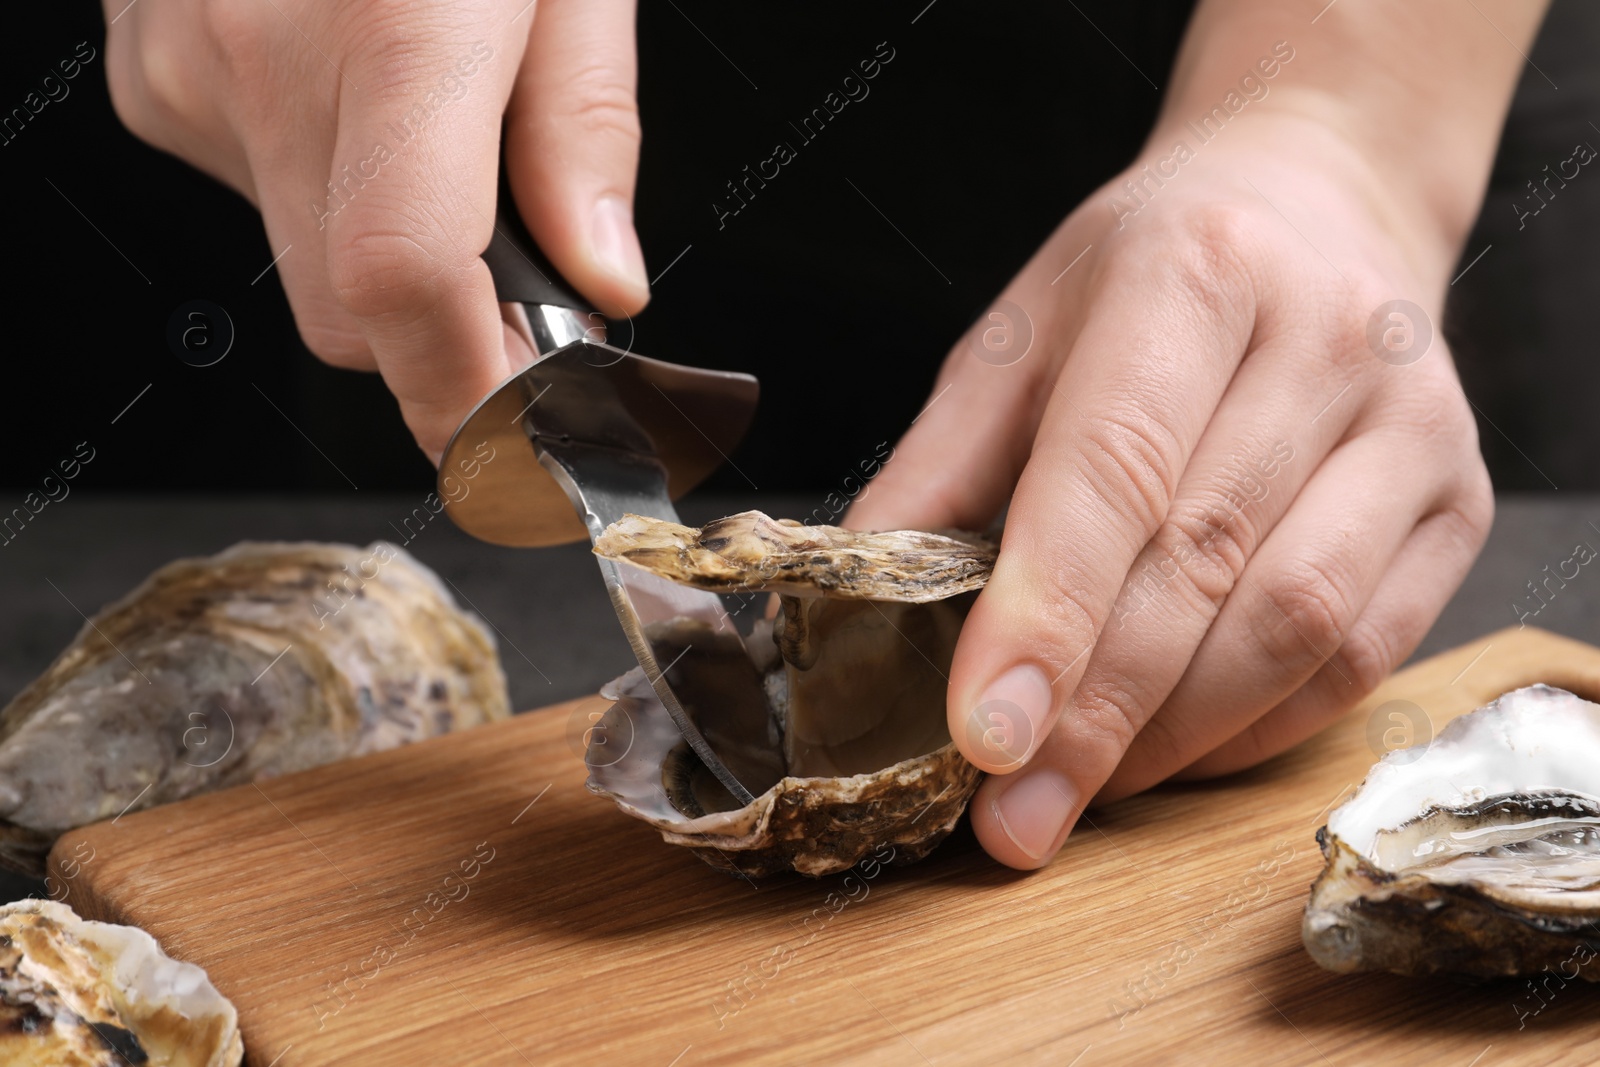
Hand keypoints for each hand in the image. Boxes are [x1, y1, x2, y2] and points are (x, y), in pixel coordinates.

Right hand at [104, 0, 649, 459]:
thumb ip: (584, 130)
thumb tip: (600, 282)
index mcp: (396, 28)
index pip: (407, 283)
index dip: (463, 399)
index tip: (519, 455)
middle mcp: (267, 61)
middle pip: (354, 314)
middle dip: (448, 335)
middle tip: (524, 287)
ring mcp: (189, 68)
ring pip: (304, 265)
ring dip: (387, 251)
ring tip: (432, 130)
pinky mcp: (153, 73)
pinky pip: (258, 196)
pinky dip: (325, 184)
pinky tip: (355, 90)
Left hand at [848, 107, 1494, 868]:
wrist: (1314, 203)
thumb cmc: (1148, 274)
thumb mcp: (1018, 334)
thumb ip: (939, 466)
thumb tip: (857, 605)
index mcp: (1191, 273)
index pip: (1114, 468)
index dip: (1046, 614)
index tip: (984, 736)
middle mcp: (1323, 338)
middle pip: (1203, 562)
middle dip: (1096, 713)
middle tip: (1013, 816)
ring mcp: (1413, 422)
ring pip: (1298, 623)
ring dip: (1176, 735)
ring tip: (1081, 791)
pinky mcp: (1461, 499)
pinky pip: (1364, 654)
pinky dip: (1259, 728)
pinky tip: (1173, 751)